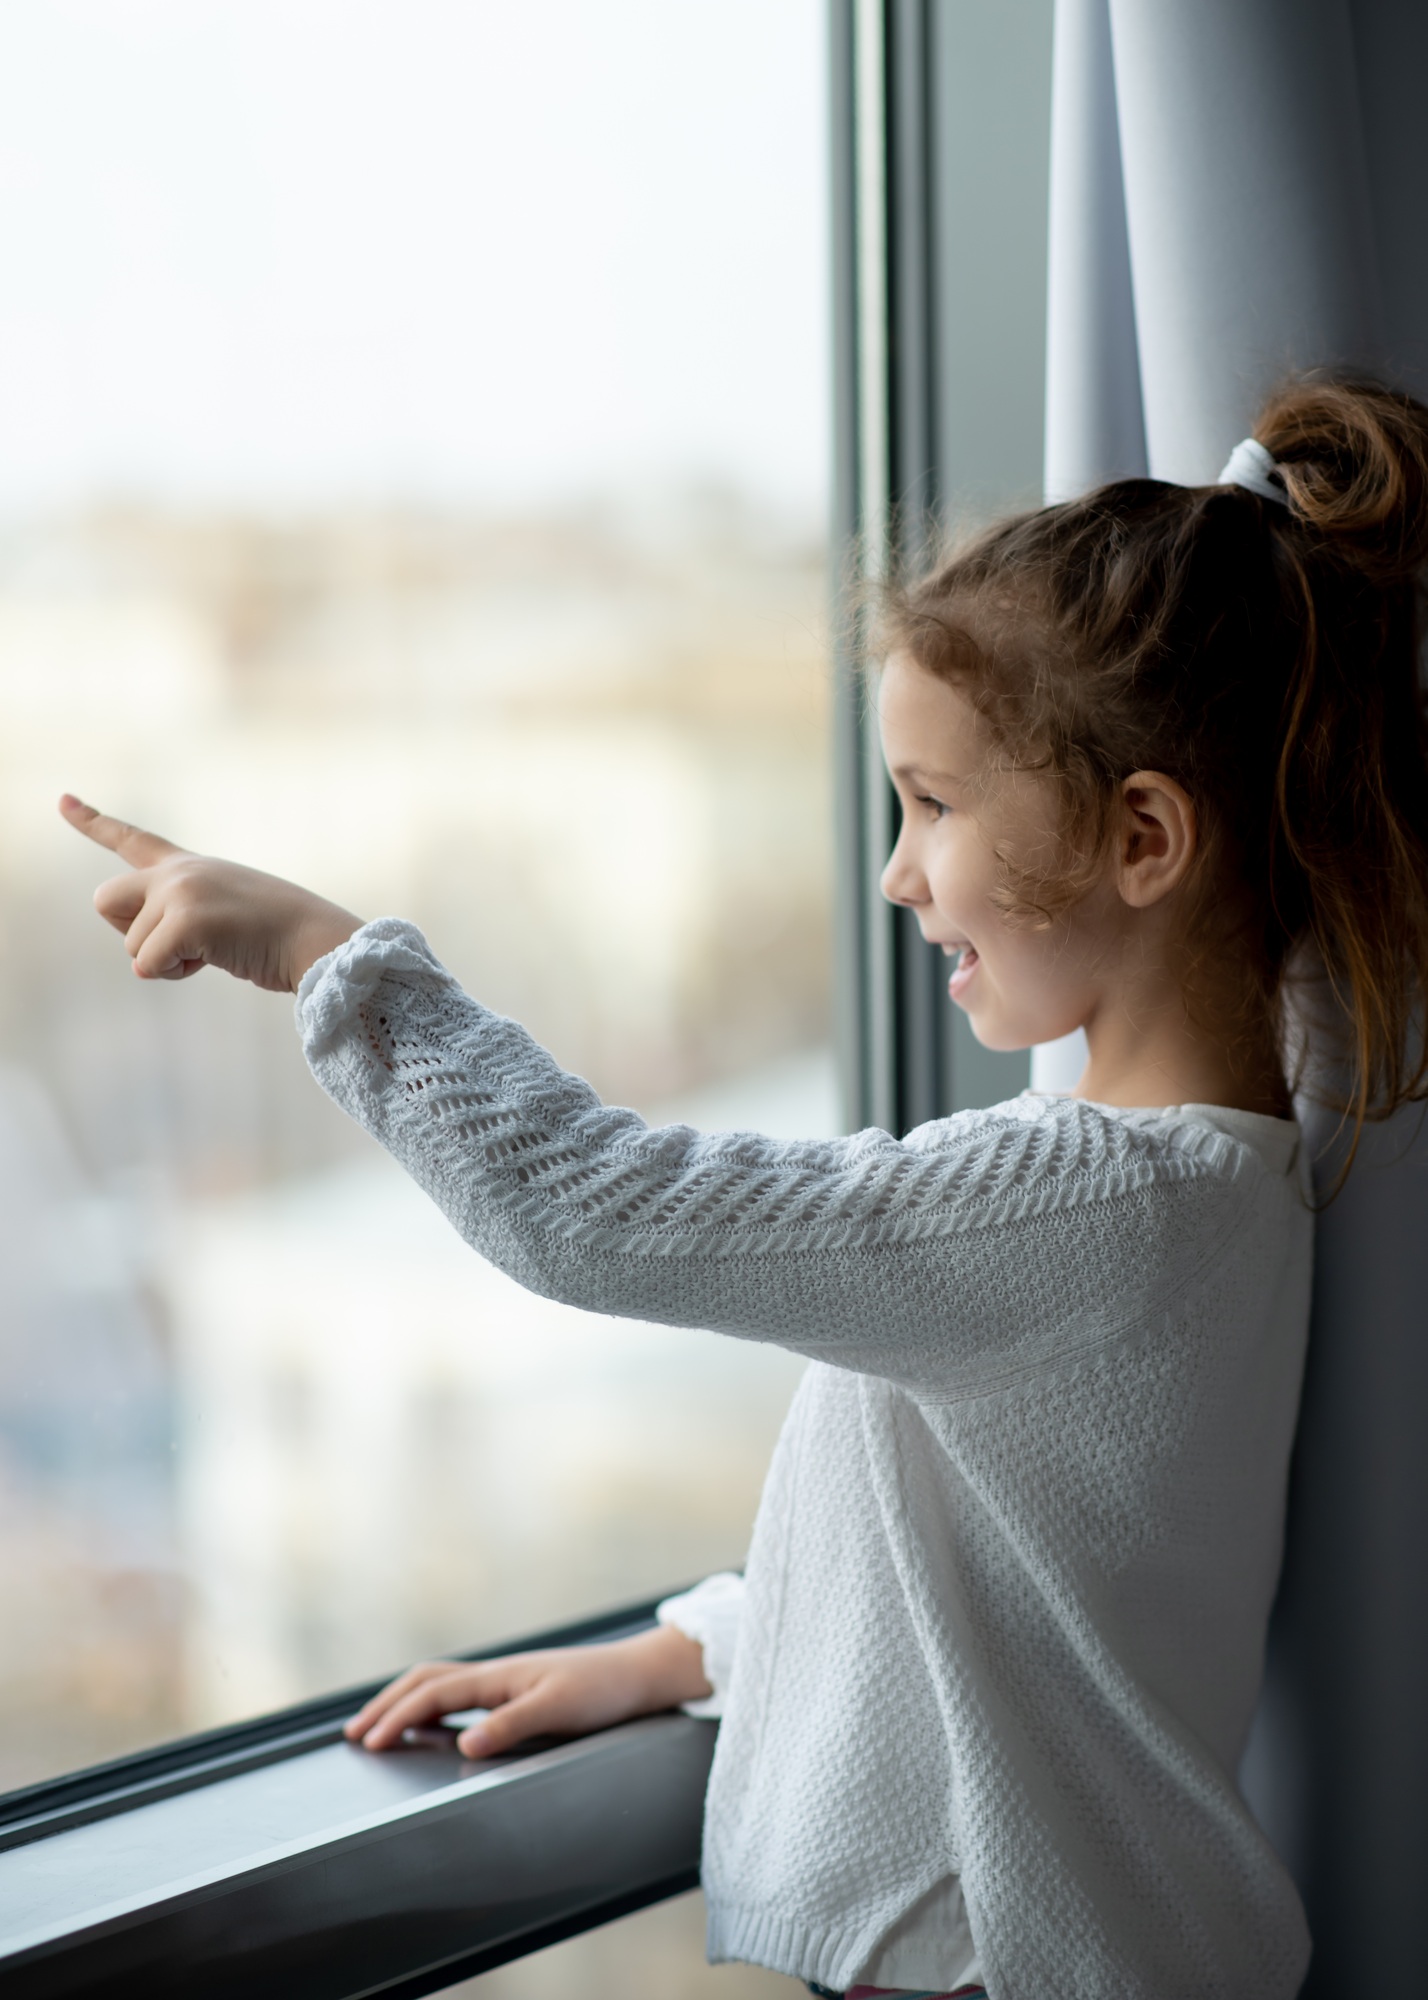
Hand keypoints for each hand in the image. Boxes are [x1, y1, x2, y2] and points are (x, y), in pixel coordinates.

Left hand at [59, 795, 362, 992]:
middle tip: (180, 943)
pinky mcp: (187, 920)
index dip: (92, 821)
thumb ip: (183, 914)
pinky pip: (147, 965)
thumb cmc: (280, 938)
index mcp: (190, 866)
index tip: (62, 800)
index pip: (132, 839)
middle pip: (105, 901)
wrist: (317, 940)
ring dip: (168, 960)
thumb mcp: (227, 912)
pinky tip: (214, 960)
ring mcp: (182, 892)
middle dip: (130, 932)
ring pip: (131, 945)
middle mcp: (179, 872)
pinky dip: (175, 973)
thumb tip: (146, 958)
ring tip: (217, 950)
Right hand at [345, 1625, 711, 1758]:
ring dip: (405, 1701)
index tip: (367, 1743)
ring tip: (379, 1725)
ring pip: (440, 1682)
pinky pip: (460, 1692)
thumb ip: (509, 1726)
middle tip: (354, 1733)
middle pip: (425, 1680)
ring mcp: (505, 1678)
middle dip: (386, 1704)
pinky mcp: (518, 1687)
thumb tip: (463, 1745)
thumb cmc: (601, 1692)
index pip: (432, 1694)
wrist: (637, 1674)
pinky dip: (431, 1704)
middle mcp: (495, 1672)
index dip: (396, 1717)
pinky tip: (432, 1723)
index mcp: (497, 1676)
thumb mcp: (556, 1710)